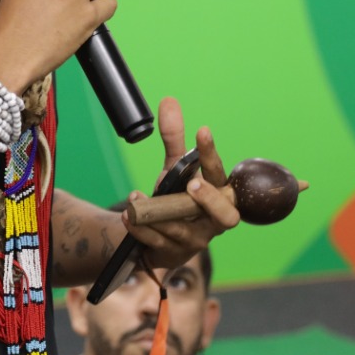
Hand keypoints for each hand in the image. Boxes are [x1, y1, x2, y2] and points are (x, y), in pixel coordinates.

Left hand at [122, 97, 240, 269]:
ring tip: (136, 198)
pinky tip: (129, 216)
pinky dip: (141, 228)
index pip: (220, 174)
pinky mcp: (172, 253)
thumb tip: (169, 101)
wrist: (154, 236)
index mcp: (218, 195)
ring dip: (158, 213)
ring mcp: (194, 240)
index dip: (213, 155)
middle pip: (225, 215)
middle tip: (192, 183)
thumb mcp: (174, 167)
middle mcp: (211, 220)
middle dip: (209, 199)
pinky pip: (157, 241)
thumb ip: (174, 137)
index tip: (202, 131)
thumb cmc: (176, 197)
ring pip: (182, 228)